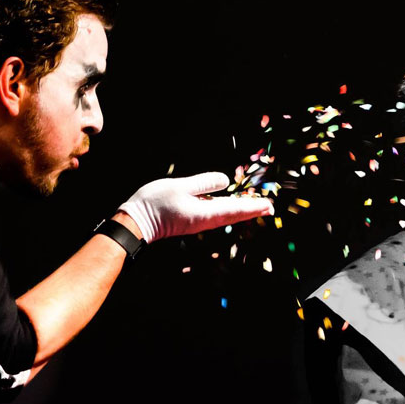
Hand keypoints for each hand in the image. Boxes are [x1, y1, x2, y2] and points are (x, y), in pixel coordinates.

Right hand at [118, 172, 273, 242]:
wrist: (136, 222)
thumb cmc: (156, 203)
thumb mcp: (181, 187)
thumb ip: (204, 183)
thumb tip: (225, 181)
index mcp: (205, 213)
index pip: (235, 209)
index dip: (253, 206)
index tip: (268, 205)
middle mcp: (205, 221)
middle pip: (234, 215)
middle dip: (252, 210)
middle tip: (269, 208)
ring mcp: (198, 222)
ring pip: (226, 216)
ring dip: (241, 210)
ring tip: (255, 207)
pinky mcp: (191, 220)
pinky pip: (215, 215)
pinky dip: (227, 210)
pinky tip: (229, 206)